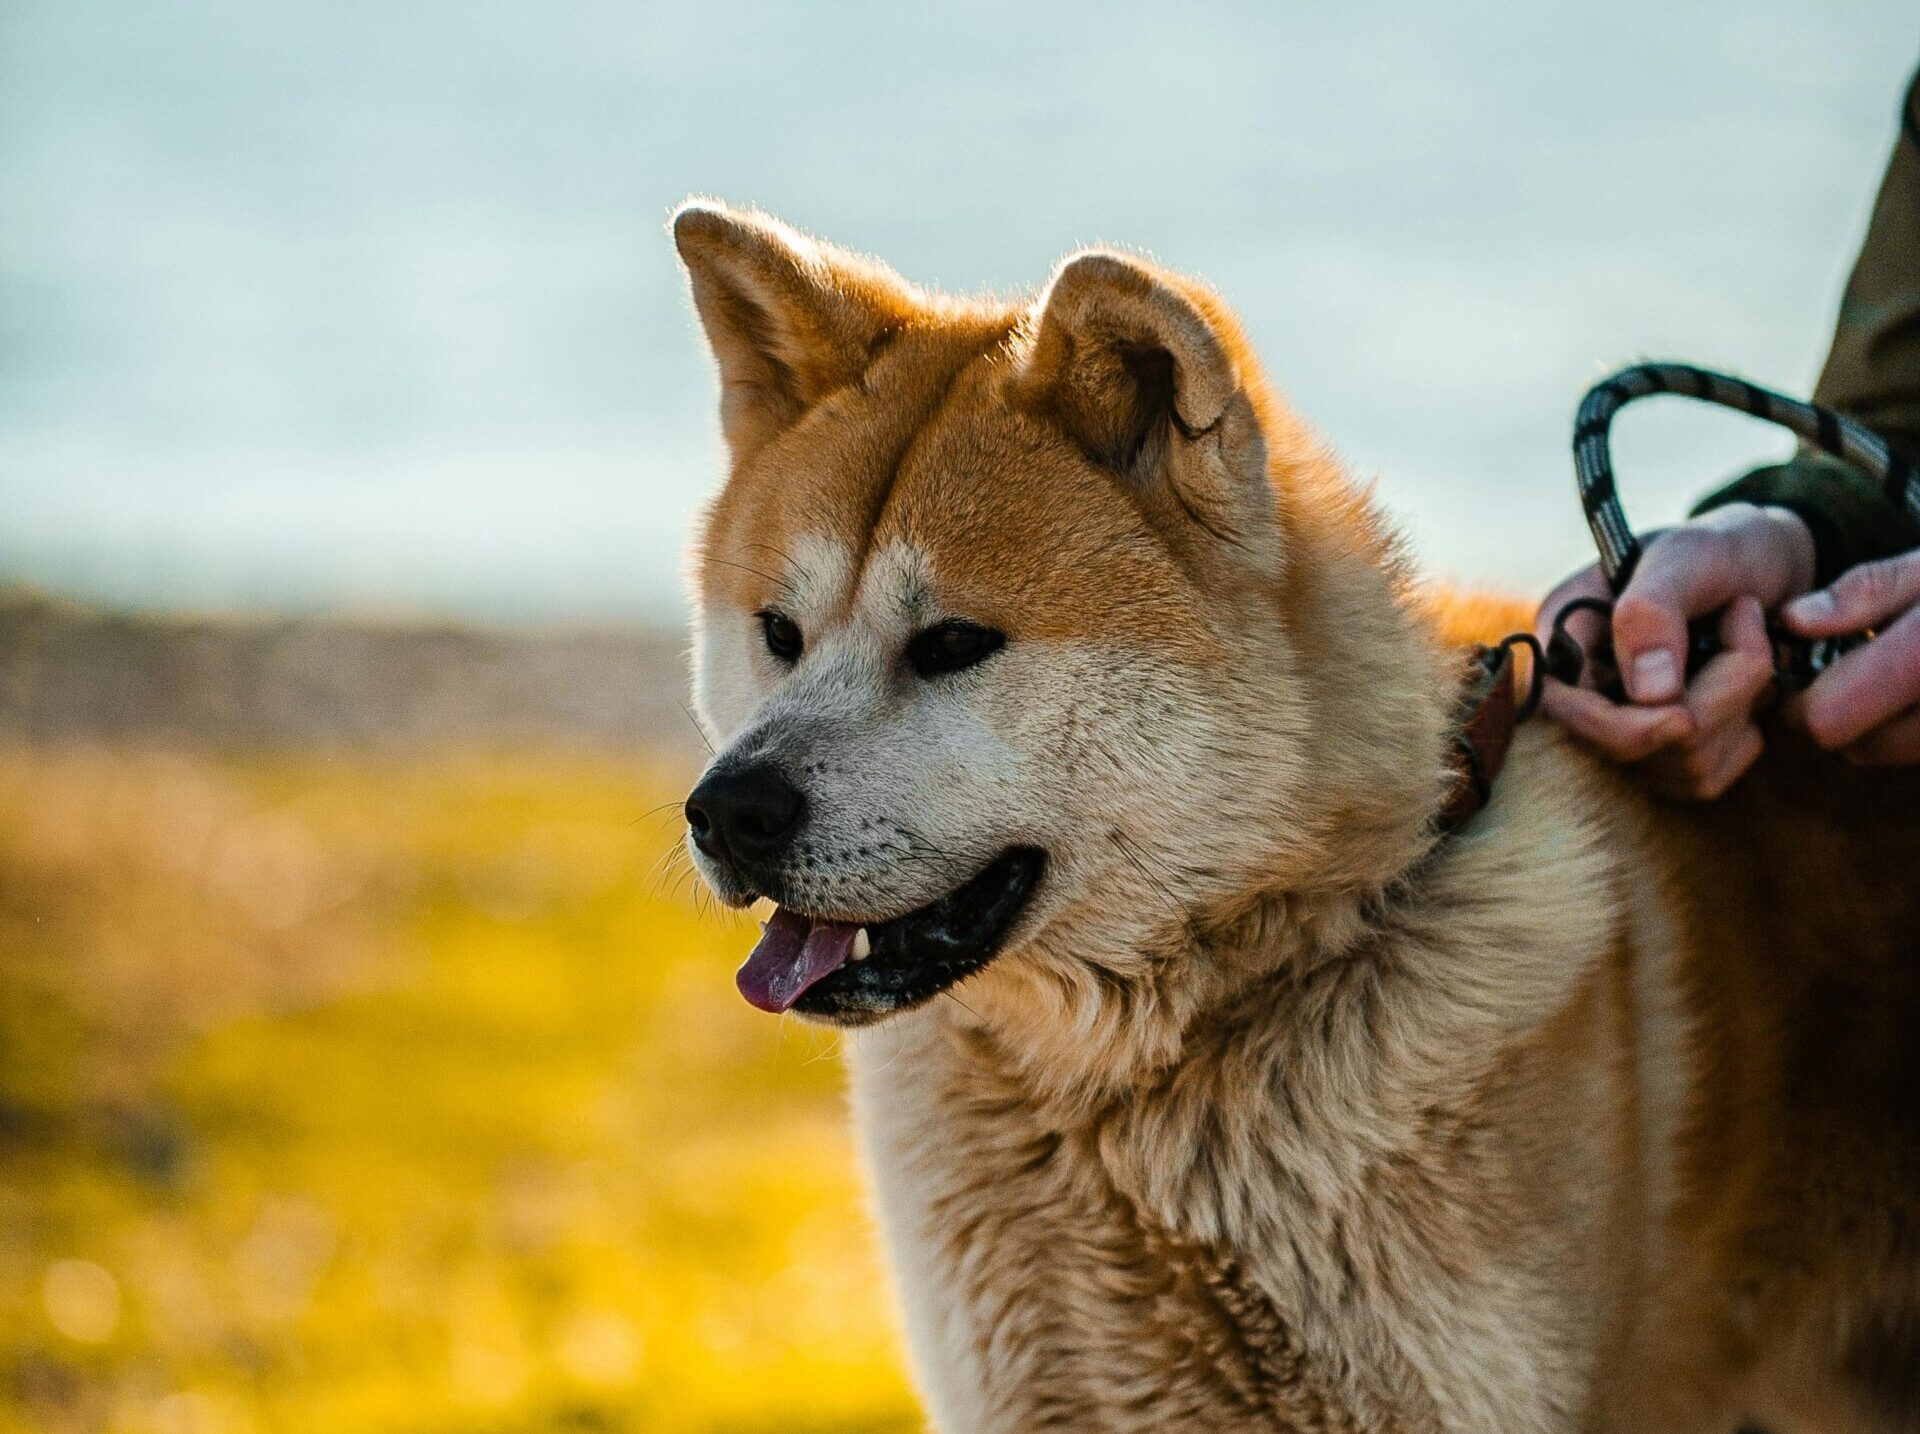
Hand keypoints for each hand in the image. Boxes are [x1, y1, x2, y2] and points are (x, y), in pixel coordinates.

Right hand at [1534, 503, 1815, 798]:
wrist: (1767, 563)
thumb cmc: (1718, 548)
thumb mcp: (1686, 556)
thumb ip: (1652, 613)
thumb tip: (1647, 695)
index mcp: (1563, 639)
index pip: (1563, 710)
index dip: (1624, 726)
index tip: (1684, 717)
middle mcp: (1584, 692)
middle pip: (1630, 747)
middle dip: (1710, 698)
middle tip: (1747, 621)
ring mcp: (1624, 729)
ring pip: (1679, 768)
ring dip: (1739, 706)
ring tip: (1752, 641)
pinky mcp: (1667, 757)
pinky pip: (1707, 777)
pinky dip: (1745, 733)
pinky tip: (1750, 686)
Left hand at [1781, 547, 1919, 763]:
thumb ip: (1862, 594)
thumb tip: (1794, 620)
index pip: (1827, 719)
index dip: (1802, 699)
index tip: (1806, 668)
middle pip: (1855, 746)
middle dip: (1837, 712)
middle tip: (1850, 668)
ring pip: (1888, 752)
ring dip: (1875, 723)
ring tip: (1894, 673)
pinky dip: (1911, 729)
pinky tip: (1919, 689)